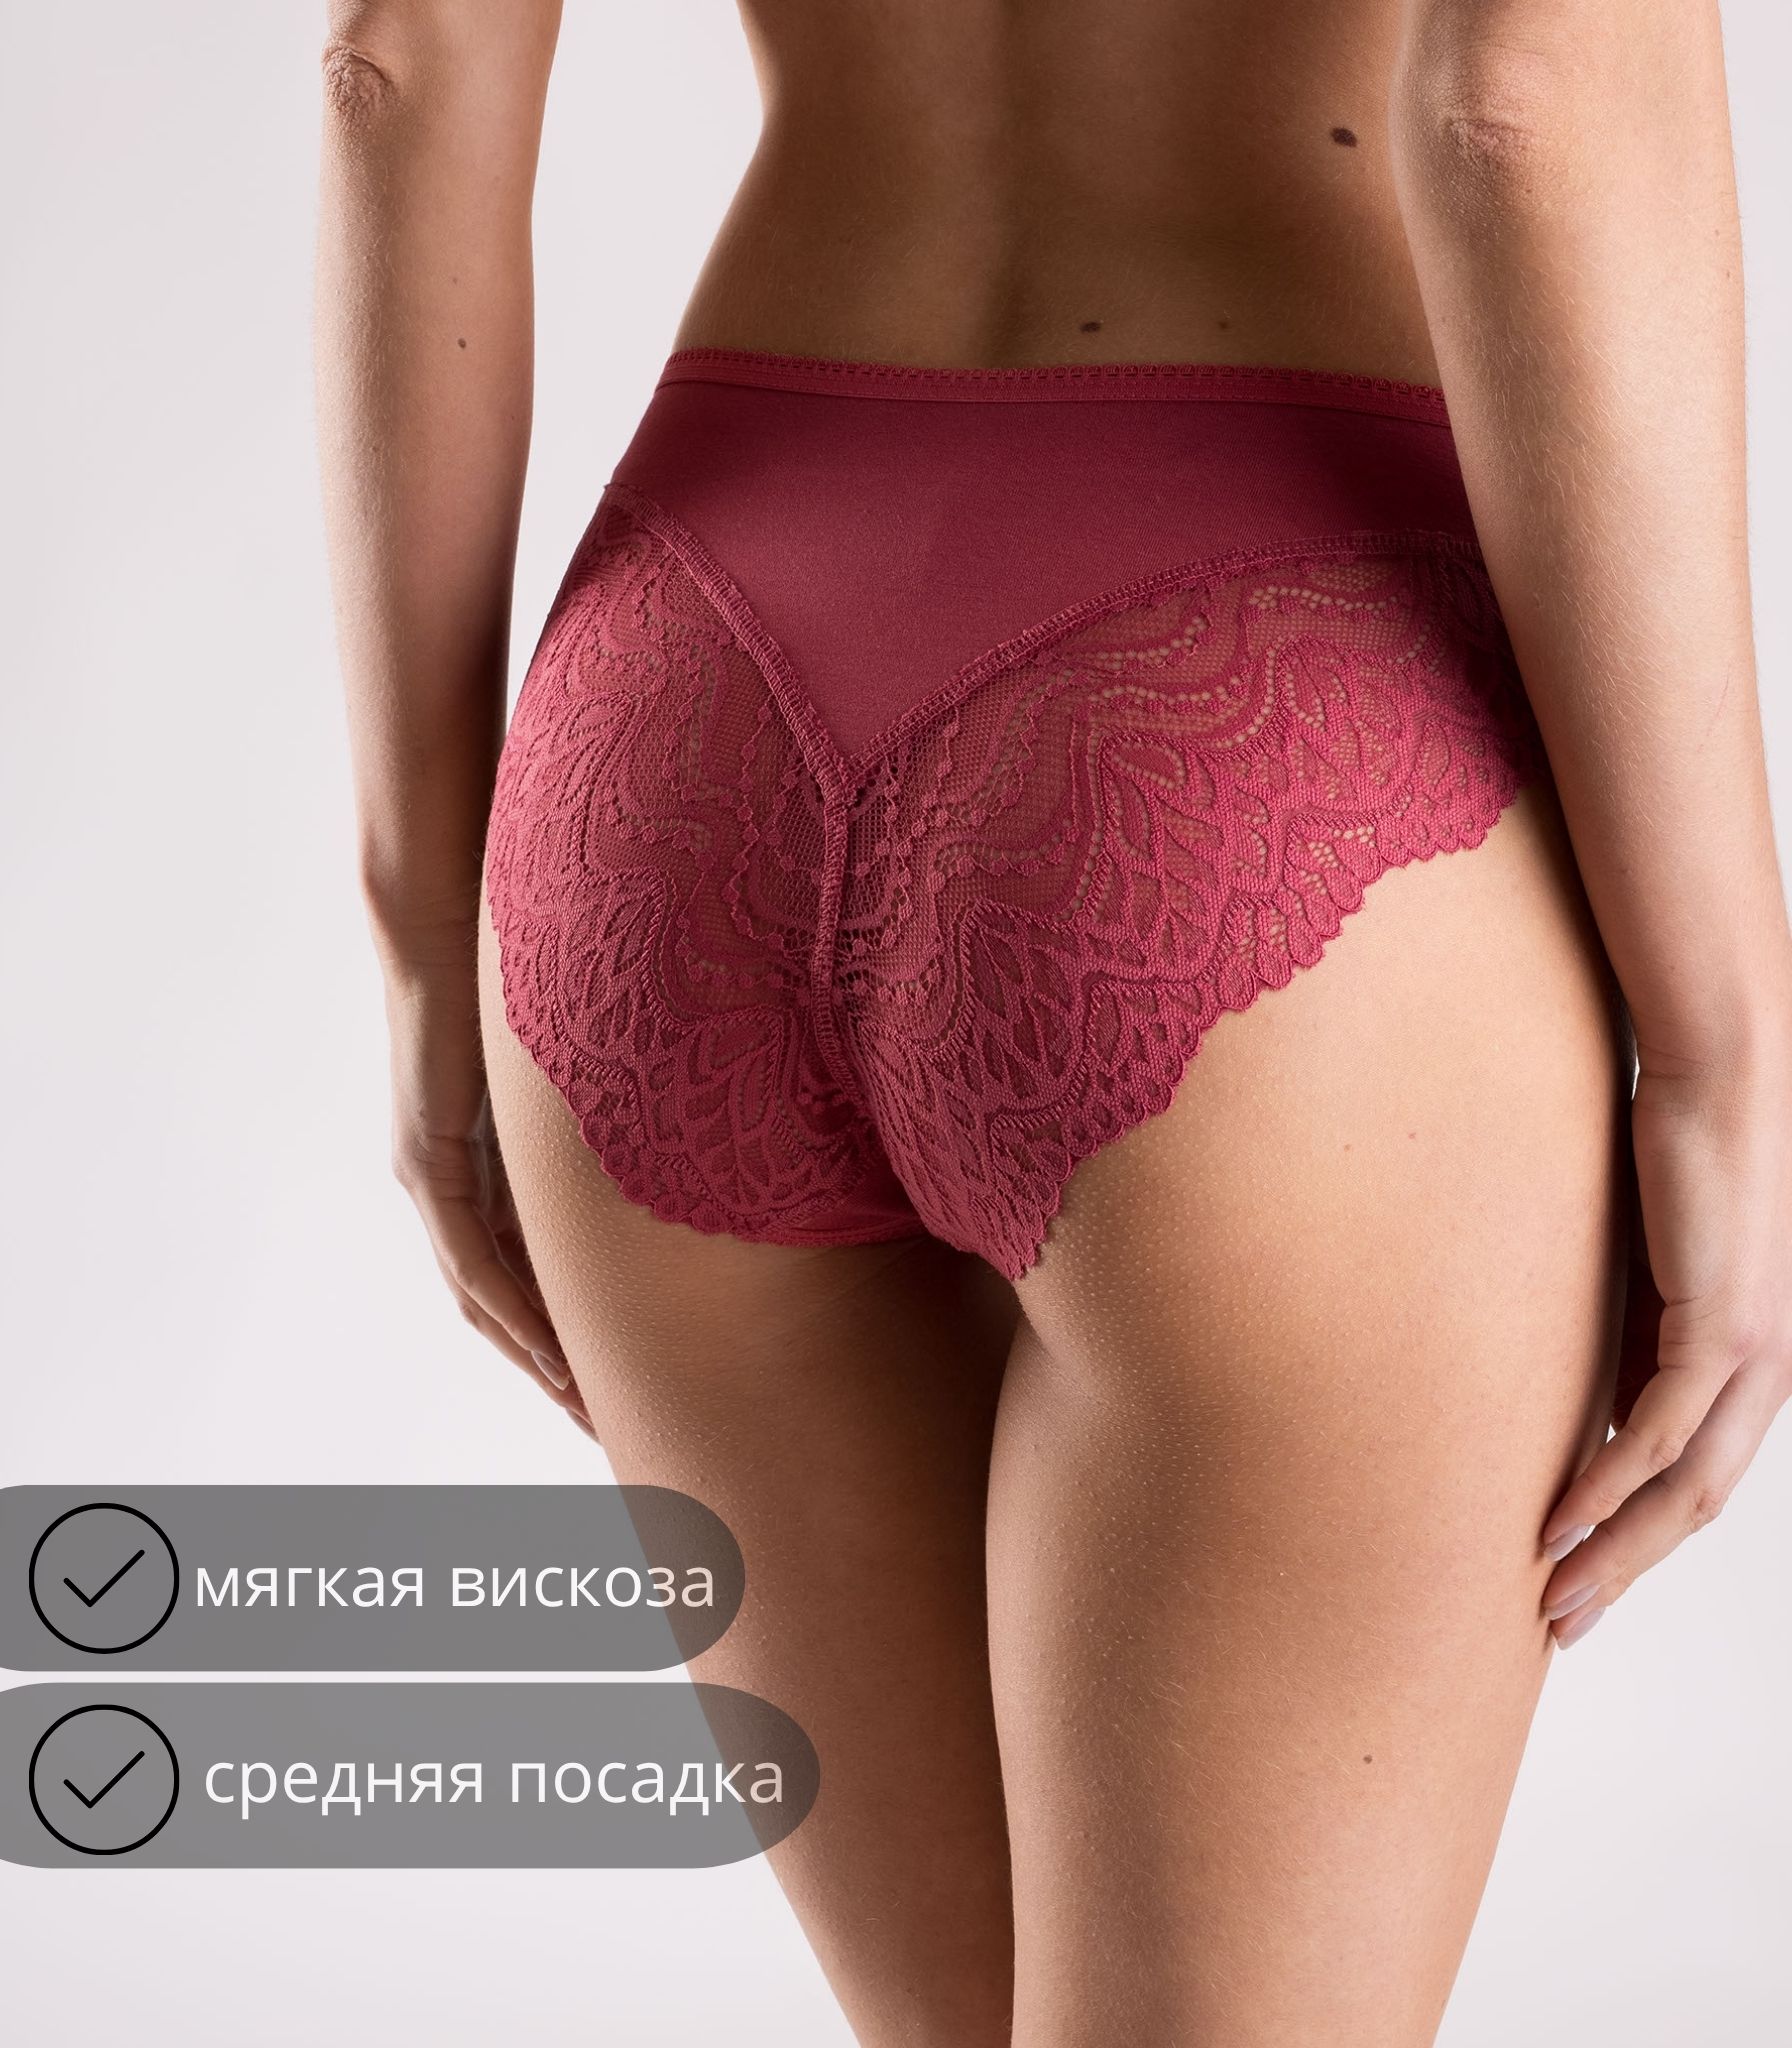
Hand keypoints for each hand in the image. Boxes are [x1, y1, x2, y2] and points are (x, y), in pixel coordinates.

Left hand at [384, 954, 596, 1440]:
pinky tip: (547, 1354)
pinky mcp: (427, 1160)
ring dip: (537, 1359)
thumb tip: (722, 1108)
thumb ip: (638, 1102)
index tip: (638, 1374)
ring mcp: (436, 1175)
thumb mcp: (604, 1060)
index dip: (583, 1327)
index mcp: (500, 1162)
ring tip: (587, 1412)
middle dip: (561, 1367)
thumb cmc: (541, 961)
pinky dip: (510, 1310)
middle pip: (509, 1302)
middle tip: (616, 1423)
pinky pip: (470, 1258)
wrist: (460, 907)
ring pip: (486, 1297)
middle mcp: (459, 1180)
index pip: (539, 1266)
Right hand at [1537, 1044, 1791, 1645]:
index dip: (1636, 1537)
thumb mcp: (1644, 1261)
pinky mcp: (1723, 1326)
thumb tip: (1583, 1383)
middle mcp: (1765, 1370)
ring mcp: (1751, 1352)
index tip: (1575, 1575)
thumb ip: (1627, 1329)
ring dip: (1613, 1550)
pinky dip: (1607, 1486)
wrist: (1723, 1072)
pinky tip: (1559, 1521)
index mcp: (1749, 1359)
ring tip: (1553, 1597)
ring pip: (1682, 1487)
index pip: (1693, 1474)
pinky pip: (1660, 1432)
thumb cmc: (1677, 1146)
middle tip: (1562, 1623)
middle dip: (1625, 1571)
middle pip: (1693, 1504)